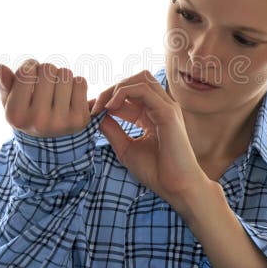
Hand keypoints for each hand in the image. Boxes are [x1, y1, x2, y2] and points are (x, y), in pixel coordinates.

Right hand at [0, 60, 95, 137]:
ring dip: (62, 77)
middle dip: (47, 71)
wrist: (52, 142)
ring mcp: (61, 121)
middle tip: (45, 84)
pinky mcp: (80, 119)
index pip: (26, 71)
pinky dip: (76, 84)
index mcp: (16, 115)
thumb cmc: (29, 114)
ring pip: (66, 74)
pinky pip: (81, 83)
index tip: (30, 74)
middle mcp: (38, 120)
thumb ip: (4, 84)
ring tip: (56, 90)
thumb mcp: (11, 102)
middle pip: (48, 69)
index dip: (30, 66)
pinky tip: (69, 97)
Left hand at [91, 70, 208, 203]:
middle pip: (135, 80)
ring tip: (102, 107)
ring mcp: (166, 107)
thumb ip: (112, 129)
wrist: (176, 188)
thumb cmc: (155, 171)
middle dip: (111, 89)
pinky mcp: (167, 112)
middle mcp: (161, 106)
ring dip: (116, 89)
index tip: (90, 111)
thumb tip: (96, 115)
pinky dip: (123, 93)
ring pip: (140, 79)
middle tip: (94, 107)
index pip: (129, 94)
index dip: (107, 98)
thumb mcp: (126, 148)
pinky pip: (143, 89)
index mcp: (153, 114)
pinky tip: (111, 108)